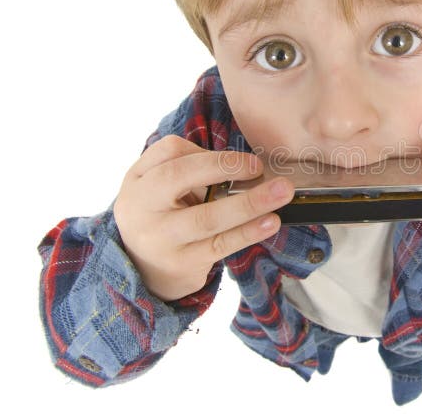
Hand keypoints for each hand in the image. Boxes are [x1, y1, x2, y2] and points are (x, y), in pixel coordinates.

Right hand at [112, 135, 293, 300]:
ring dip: (249, 203)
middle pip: (179, 178)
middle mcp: (142, 208)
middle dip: (224, 168)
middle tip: (260, 167)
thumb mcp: (155, 185)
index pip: (169, 152)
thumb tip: (238, 163)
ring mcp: (161, 238)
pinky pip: (220, 245)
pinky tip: (271, 222)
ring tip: (281, 193)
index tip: (247, 159)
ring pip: (207, 217)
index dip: (209, 152)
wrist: (143, 269)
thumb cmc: (160, 214)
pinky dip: (248, 232)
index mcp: (139, 181)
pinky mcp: (182, 263)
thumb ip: (185, 165)